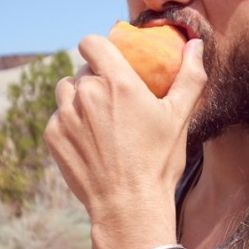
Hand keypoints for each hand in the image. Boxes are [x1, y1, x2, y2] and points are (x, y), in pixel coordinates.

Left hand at [44, 34, 206, 248]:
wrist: (128, 207)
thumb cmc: (158, 161)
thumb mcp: (180, 117)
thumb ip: (189, 76)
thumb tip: (195, 45)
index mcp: (117, 82)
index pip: (92, 42)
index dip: (99, 46)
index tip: (109, 58)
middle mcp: (86, 93)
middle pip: (83, 69)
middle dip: (97, 79)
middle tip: (114, 101)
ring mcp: (66, 115)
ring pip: (66, 90)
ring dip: (79, 97)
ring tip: (99, 119)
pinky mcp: (53, 136)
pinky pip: (58, 117)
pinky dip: (70, 123)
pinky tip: (91, 142)